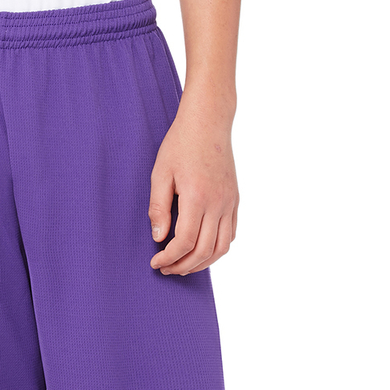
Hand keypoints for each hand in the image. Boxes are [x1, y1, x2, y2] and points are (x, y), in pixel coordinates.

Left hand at [148, 101, 237, 275]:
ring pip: (221, 247)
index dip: (169, 258)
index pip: (185, 242)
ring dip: (202, 263)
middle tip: (166, 269)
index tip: (155, 262)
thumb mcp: (160, 173)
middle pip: (204, 250)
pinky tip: (201, 250)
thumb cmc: (180, 144)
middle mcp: (218, 203)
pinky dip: (217, 249)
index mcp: (197, 197)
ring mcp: (230, 203)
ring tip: (183, 266)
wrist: (209, 121)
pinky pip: (231, 234)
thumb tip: (158, 239)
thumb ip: (159, 208)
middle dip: (183, 266)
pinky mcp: (235, 200)